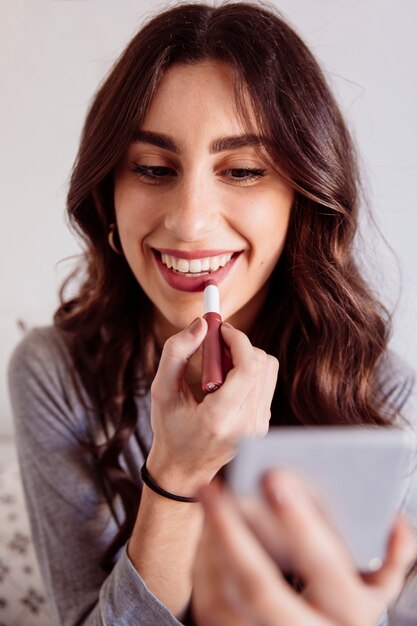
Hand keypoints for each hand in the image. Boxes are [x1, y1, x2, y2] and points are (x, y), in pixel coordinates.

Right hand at [147, 318, 277, 491]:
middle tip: (215, 344)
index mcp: (219, 419)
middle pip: (261, 365)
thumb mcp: (162, 390)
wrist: (184, 468)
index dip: (238, 340)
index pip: (248, 369)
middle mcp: (246, 426)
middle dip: (239, 345)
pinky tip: (226, 382)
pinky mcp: (264, 424)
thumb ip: (176, 352)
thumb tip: (201, 324)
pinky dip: (249, 372)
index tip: (221, 328)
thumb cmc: (170, 428)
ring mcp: (259, 428)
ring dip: (245, 357)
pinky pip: (266, 383)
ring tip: (219, 366)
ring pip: (268, 370)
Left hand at [192, 473, 416, 625]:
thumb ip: (388, 557)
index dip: (301, 526)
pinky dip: (204, 558)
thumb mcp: (372, 587)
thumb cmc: (341, 600)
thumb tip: (392, 522)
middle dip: (232, 533)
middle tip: (213, 485)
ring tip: (207, 494)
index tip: (275, 478)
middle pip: (259, 586)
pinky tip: (207, 524)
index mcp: (350, 613)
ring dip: (211, 539)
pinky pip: (209, 602)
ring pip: (226, 593)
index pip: (325, 570)